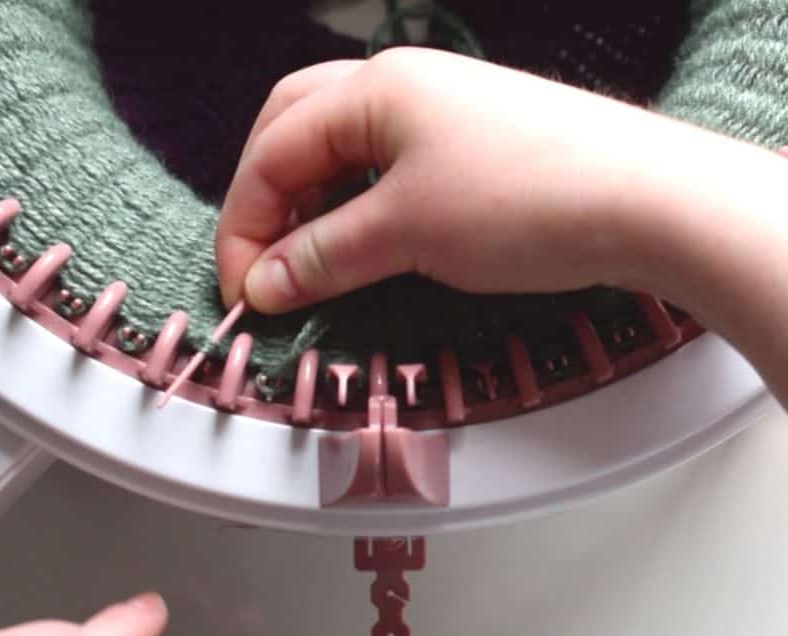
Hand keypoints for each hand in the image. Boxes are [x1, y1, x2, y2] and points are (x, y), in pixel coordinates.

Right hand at [215, 47, 702, 312]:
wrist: (648, 202)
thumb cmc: (524, 201)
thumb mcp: (405, 232)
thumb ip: (322, 256)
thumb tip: (262, 284)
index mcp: (372, 89)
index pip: (272, 153)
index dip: (246, 227)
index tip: (244, 294)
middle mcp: (399, 85)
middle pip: (293, 129)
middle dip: (265, 197)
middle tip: (262, 264)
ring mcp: (437, 109)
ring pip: (339, 147)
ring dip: (309, 201)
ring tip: (305, 260)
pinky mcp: (467, 142)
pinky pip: (383, 165)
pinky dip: (353, 202)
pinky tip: (358, 240)